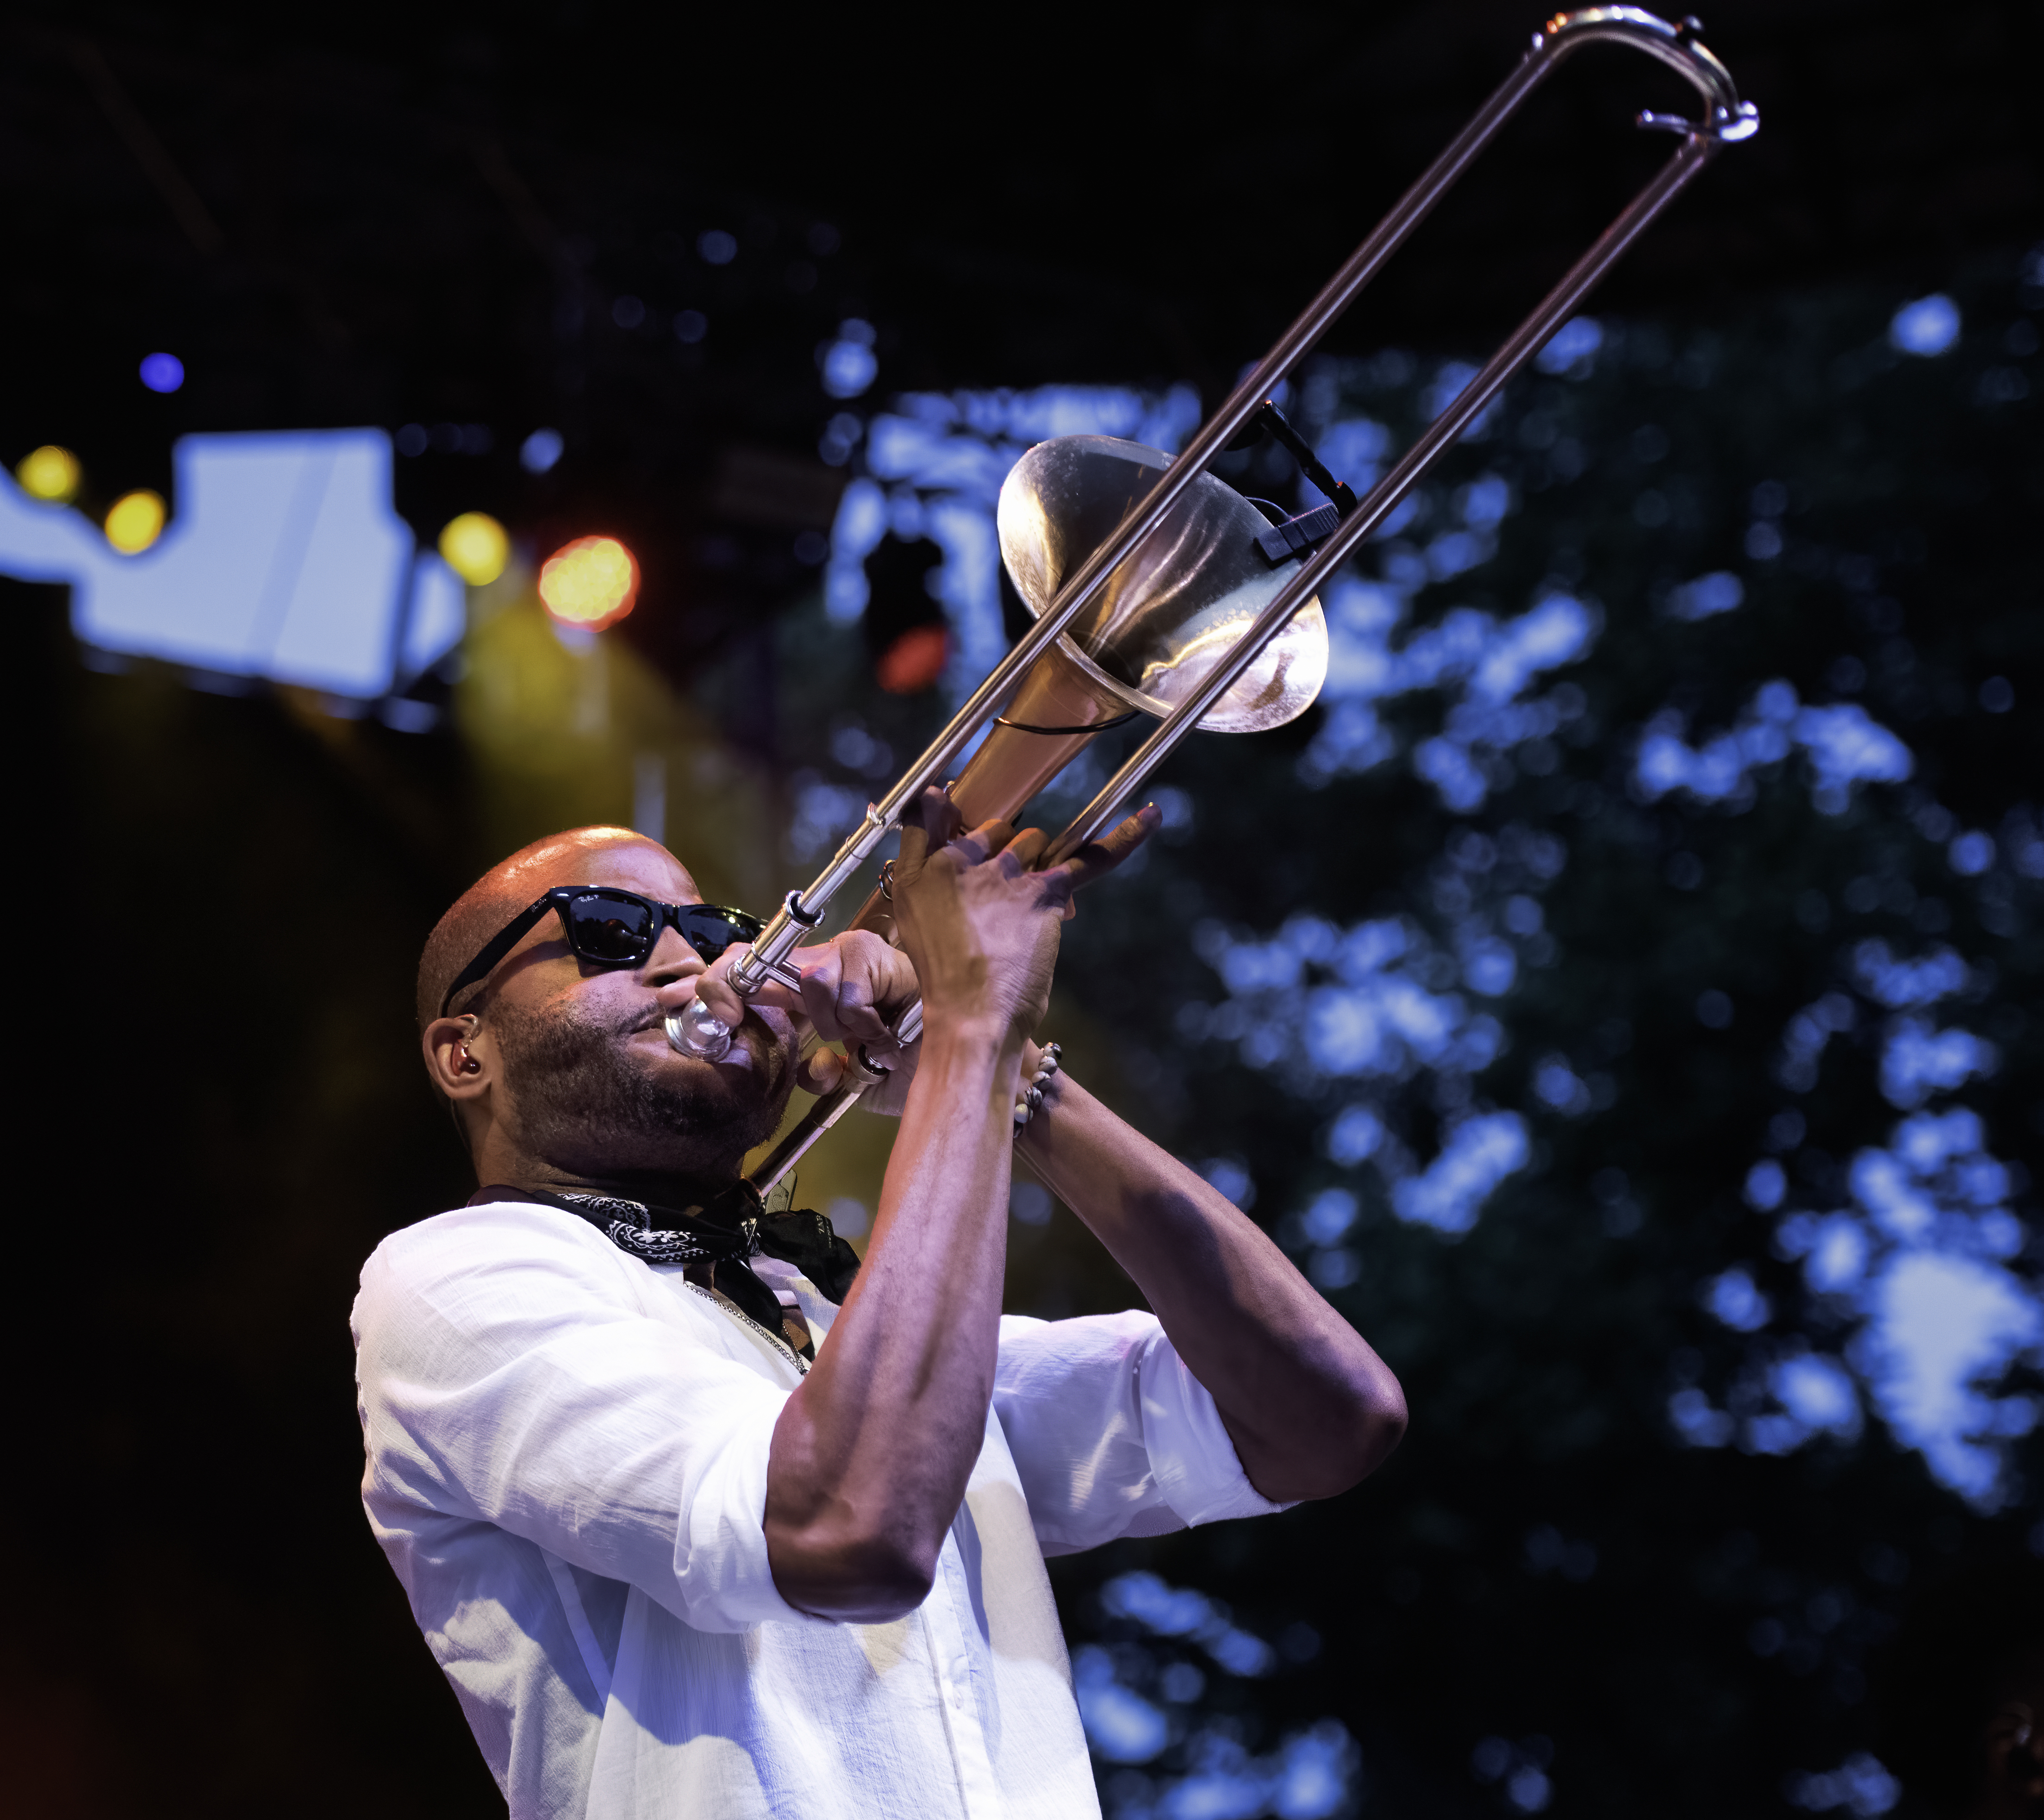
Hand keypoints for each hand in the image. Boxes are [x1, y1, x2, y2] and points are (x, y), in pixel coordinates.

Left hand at [694, 929, 919, 1105]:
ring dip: (840, 1024)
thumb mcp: (851, 1080)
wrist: (953, 1061)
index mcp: (808, 992)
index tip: (708, 1010)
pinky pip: (847, 995)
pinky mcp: (871, 952)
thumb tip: (813, 1067)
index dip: (718, 982)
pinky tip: (888, 1033)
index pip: (748, 968)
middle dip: (790, 1010)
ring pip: (812, 982)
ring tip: (871, 1036)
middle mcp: (823, 963)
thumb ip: (822, 1073)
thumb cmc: (906, 1065)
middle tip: (836, 1037)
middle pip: (766, 964)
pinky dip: (866, 1026)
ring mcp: (847, 951)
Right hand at [889, 789, 1156, 1041]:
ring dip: (1037, 862)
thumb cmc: (943, 974)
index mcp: (928, 866)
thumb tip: (935, 792)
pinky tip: (1153, 817)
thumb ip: (920, 846)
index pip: (945, 815)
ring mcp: (1007, 874)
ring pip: (1032, 841)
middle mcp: (965, 861)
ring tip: (1024, 910)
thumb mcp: (911, 908)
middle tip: (998, 905)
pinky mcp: (1045, 893)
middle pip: (997, 830)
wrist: (970, 1016)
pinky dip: (1124, 838)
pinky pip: (1090, 858)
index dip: (962, 827)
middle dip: (1004, 853)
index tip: (965, 829)